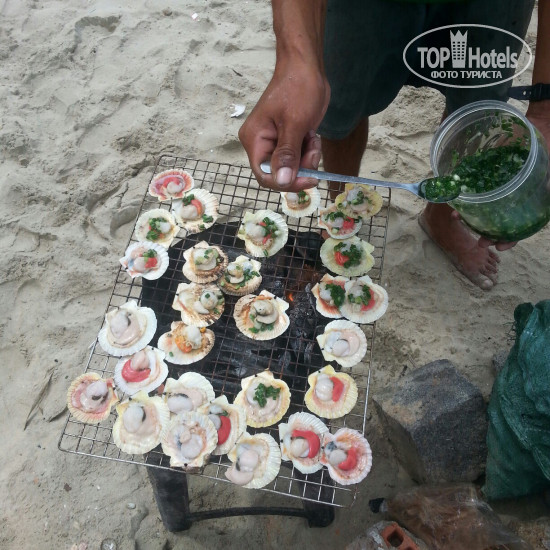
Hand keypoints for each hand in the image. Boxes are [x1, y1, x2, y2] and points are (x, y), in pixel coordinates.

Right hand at [238, 59, 329, 191]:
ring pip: (291, 167)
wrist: (306, 67)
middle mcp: (260, 144)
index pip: (264, 175)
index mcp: (254, 140)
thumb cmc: (297, 88)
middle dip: (300, 167)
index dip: (286, 182)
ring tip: (313, 138)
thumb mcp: (294, 123)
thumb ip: (287, 154)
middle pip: (279, 173)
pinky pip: (297, 158)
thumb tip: (282, 181)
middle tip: (313, 149)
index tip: (309, 179)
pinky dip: (308, 152)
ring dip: (307, 158)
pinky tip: (312, 135)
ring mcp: (274, 143)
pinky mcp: (286, 140)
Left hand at [458, 101, 549, 251]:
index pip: (521, 228)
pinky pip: (474, 191)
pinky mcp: (487, 177)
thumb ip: (549, 184)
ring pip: (484, 209)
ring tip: (460, 221)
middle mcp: (513, 199)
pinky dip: (464, 198)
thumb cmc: (548, 148)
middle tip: (479, 243)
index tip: (500, 247)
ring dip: (472, 218)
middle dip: (489, 234)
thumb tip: (549, 190)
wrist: (540, 125)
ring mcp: (499, 189)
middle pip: (501, 224)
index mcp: (530, 202)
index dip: (511, 239)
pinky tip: (455, 203)